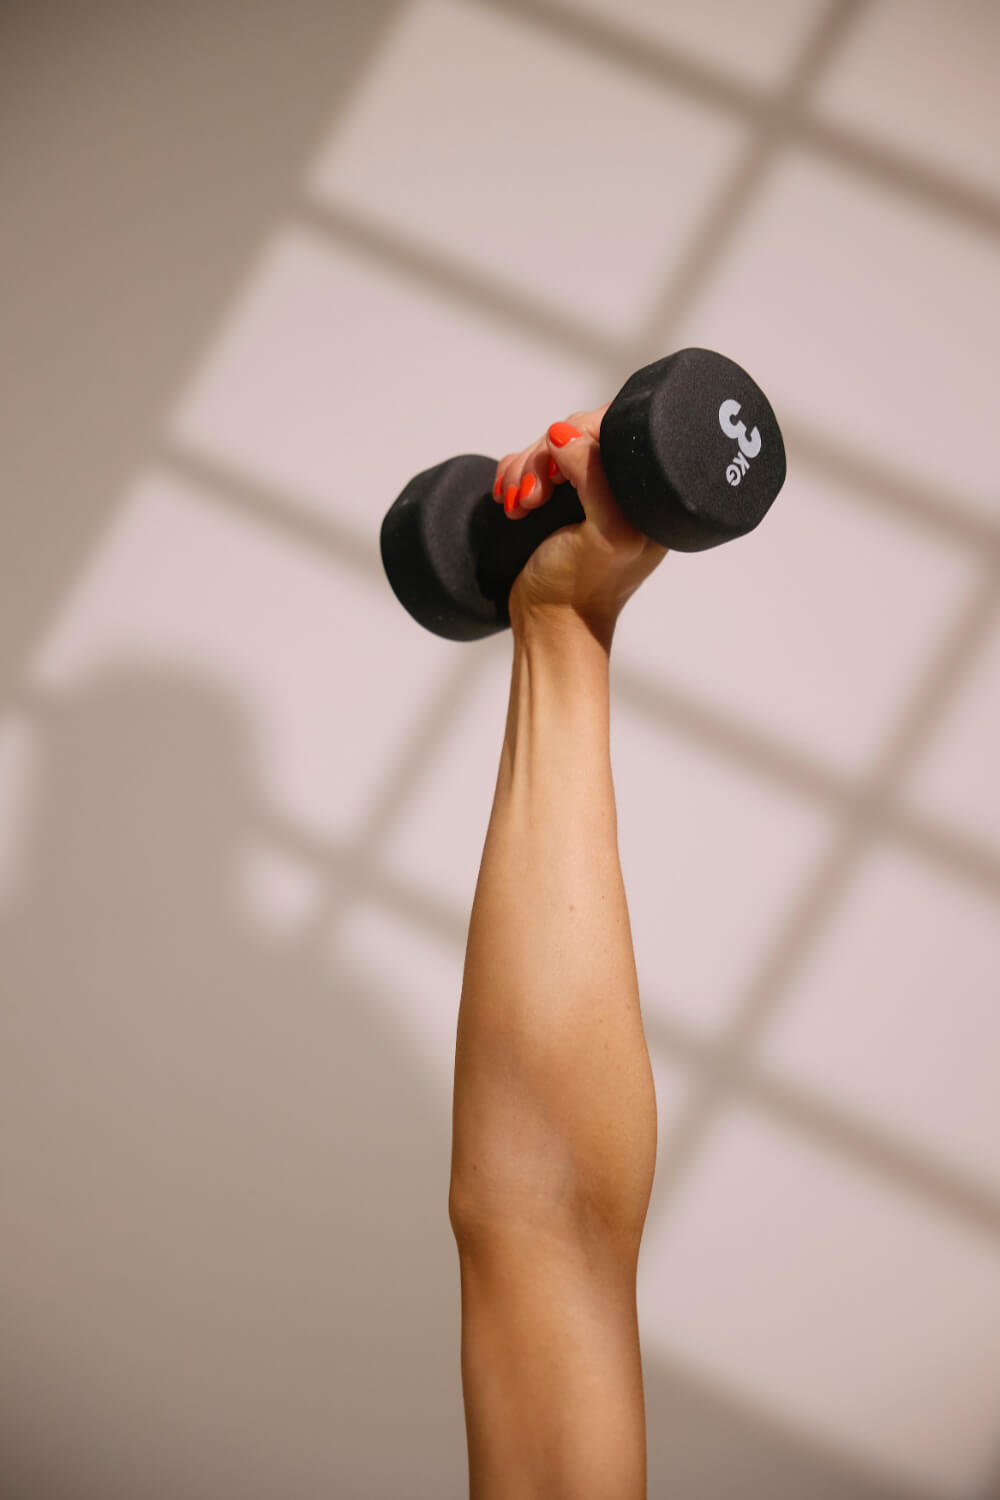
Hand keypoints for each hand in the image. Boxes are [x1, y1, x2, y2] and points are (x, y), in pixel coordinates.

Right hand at [493, 404, 668, 643]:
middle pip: (575, 433)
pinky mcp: (552, 498)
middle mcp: (616, 487)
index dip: (582, 434)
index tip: (560, 468)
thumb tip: (564, 435)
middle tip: (534, 498)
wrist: (548, 625)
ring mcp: (581, 491)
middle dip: (543, 459)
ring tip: (520, 508)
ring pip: (546, 447)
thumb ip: (595, 480)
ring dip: (523, 471)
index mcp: (644, 493)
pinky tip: (512, 505)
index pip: (617, 429)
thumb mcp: (605, 535)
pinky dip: (512, 477)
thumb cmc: (582, 590)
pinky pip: (528, 463)